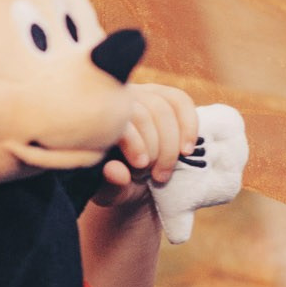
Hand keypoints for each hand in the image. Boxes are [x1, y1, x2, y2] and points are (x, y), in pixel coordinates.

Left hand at [95, 82, 200, 208]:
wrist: (137, 181)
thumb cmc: (118, 185)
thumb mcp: (112, 192)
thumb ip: (111, 185)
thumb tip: (115, 172)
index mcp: (97, 123)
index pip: (118, 121)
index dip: (134, 143)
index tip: (141, 167)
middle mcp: (116, 103)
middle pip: (144, 114)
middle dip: (156, 148)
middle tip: (157, 176)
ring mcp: (141, 94)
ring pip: (163, 108)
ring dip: (171, 142)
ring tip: (168, 169)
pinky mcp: (164, 96)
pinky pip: (180, 101)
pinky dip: (188, 125)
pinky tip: (186, 149)